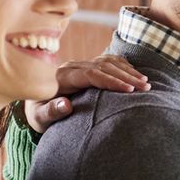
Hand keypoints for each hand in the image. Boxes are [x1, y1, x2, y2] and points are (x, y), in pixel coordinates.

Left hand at [25, 54, 148, 131]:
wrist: (34, 105)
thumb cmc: (38, 115)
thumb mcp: (39, 118)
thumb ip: (50, 112)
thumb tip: (65, 105)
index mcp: (61, 77)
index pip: (91, 74)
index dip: (111, 81)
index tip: (129, 90)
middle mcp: (71, 67)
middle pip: (103, 66)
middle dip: (126, 76)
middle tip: (145, 87)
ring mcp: (79, 65)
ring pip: (107, 62)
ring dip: (128, 71)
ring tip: (145, 82)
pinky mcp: (85, 67)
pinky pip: (106, 61)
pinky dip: (122, 65)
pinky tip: (135, 73)